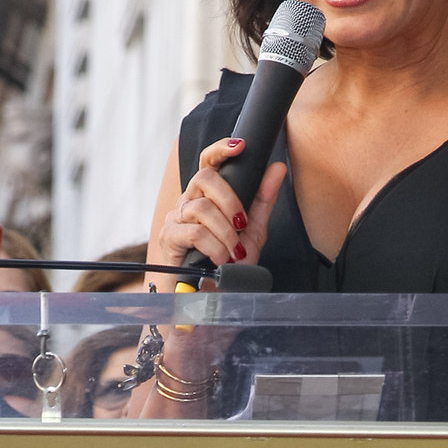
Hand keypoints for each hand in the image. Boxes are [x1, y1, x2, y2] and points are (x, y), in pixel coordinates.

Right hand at [157, 137, 288, 273]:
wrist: (213, 301)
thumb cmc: (229, 266)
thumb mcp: (252, 232)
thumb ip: (262, 200)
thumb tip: (278, 167)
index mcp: (207, 197)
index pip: (209, 163)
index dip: (221, 150)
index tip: (240, 146)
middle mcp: (188, 203)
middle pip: (204, 179)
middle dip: (230, 201)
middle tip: (242, 225)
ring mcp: (175, 219)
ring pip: (202, 208)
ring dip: (225, 232)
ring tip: (234, 252)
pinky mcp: (168, 239)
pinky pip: (193, 232)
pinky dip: (214, 246)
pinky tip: (221, 259)